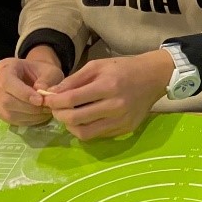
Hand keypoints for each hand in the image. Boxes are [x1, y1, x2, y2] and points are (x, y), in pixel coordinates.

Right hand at [0, 48, 63, 124]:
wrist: (35, 78)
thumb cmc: (42, 72)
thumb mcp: (50, 71)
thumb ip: (47, 79)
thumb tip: (41, 90)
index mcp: (6, 67)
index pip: (7, 82)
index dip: (23, 93)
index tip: (40, 100)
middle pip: (6, 100)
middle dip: (28, 107)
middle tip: (46, 108)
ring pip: (8, 112)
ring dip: (29, 115)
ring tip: (45, 112)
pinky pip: (10, 119)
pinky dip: (27, 120)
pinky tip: (39, 116)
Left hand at [38, 51, 170, 139]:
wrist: (154, 77)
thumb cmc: (124, 68)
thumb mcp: (98, 66)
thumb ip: (74, 80)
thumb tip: (51, 93)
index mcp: (108, 86)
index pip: (72, 100)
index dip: (54, 101)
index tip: (47, 99)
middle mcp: (115, 106)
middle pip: (75, 119)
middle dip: (59, 115)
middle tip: (56, 109)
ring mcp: (121, 121)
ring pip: (85, 133)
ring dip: (70, 126)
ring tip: (69, 116)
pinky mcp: (125, 129)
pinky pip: (98, 135)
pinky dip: (86, 129)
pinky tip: (85, 119)